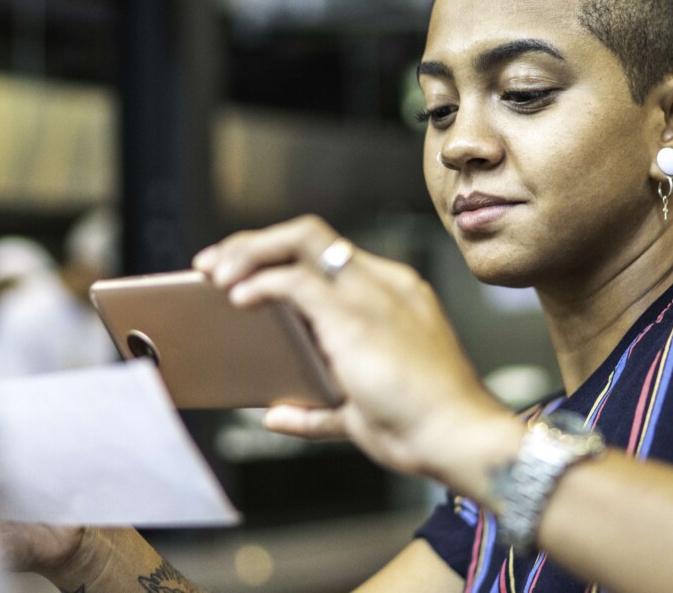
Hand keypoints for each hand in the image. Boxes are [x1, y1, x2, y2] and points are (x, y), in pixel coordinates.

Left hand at [193, 216, 520, 491]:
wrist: (459, 438)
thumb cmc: (422, 428)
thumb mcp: (360, 412)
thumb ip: (316, 411)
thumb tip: (274, 413)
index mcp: (392, 296)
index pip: (327, 253)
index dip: (279, 257)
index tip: (242, 273)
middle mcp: (384, 282)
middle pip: (309, 234)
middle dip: (254, 242)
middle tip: (213, 264)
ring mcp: (371, 292)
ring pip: (299, 240)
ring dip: (248, 252)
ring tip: (215, 273)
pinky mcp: (354, 313)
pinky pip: (295, 280)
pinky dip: (259, 283)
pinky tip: (237, 298)